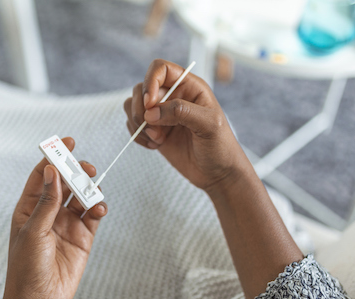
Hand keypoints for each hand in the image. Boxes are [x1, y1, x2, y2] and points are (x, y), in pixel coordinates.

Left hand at [3, 137, 107, 298]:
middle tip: (86, 167)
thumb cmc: (26, 266)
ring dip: (89, 188)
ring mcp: (67, 223)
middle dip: (76, 171)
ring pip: (82, 196)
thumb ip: (46, 201)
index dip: (54, 157)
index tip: (67, 142)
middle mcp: (49, 212)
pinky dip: (98, 208)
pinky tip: (98, 209)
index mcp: (30, 207)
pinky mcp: (83, 237)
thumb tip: (52, 171)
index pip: (43, 176)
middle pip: (66, 182)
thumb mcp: (33, 230)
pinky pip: (93, 215)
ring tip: (93, 189)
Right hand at [124, 59, 251, 191]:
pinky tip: (155, 145)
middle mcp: (174, 97)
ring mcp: (162, 114)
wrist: (217, 174)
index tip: (150, 103)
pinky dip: (137, 136)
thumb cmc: (221, 147)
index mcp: (190, 87)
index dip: (150, 82)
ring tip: (157, 138)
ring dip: (138, 124)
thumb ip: (181, 112)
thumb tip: (152, 111)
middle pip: (142, 88)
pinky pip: (133, 125)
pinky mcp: (154, 130)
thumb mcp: (209, 125)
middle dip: (141, 109)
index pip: (161, 69)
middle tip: (153, 128)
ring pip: (133, 106)